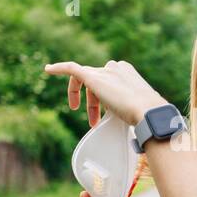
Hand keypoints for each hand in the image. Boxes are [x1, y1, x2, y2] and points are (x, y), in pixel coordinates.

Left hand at [42, 58, 166, 127]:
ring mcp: (105, 71)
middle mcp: (115, 68)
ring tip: (82, 115)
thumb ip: (134, 111)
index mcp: (127, 72)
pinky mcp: (93, 77)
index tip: (103, 113)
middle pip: (96, 82)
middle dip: (93, 103)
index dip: (101, 98)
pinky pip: (72, 69)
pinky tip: (48, 70)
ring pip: (85, 81)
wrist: (148, 112)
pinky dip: (60, 68)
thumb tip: (141, 128)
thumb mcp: (138, 110)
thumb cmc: (147, 115)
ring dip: (85, 100)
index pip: (108, 81)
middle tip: (94, 121)